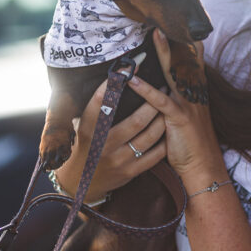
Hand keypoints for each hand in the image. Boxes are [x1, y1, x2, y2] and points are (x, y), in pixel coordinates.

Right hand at [53, 79, 167, 202]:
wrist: (82, 183)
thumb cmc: (87, 145)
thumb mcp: (84, 127)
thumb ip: (96, 108)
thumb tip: (114, 76)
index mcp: (88, 130)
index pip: (100, 104)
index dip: (113, 84)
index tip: (128, 67)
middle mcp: (103, 145)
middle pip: (136, 121)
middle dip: (152, 102)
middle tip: (162, 88)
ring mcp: (118, 160)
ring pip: (149, 136)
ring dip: (162, 119)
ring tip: (168, 105)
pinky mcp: (130, 172)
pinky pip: (154, 154)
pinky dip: (164, 140)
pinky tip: (168, 128)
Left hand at [127, 29, 224, 180]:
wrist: (203, 166)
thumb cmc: (191, 144)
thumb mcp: (188, 118)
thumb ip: (178, 101)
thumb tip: (165, 87)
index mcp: (196, 94)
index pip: (194, 63)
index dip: (189, 44)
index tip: (182, 26)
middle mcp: (195, 95)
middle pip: (185, 62)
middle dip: (176, 41)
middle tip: (164, 22)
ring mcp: (188, 105)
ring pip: (175, 74)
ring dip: (164, 54)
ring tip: (155, 36)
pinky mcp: (179, 119)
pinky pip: (161, 101)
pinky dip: (146, 90)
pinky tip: (134, 81)